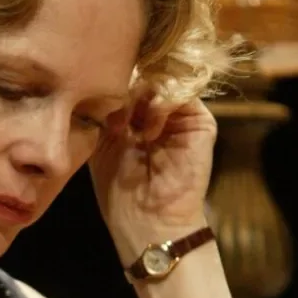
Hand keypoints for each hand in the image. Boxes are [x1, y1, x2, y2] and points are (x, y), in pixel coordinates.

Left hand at [89, 91, 217, 260]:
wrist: (146, 222)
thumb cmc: (120, 191)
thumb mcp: (102, 143)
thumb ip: (105, 111)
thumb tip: (105, 79)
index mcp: (137, 113)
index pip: (128, 80)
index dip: (112, 82)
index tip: (96, 97)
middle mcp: (160, 110)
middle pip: (145, 74)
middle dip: (125, 88)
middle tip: (113, 114)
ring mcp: (182, 114)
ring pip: (163, 79)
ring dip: (141, 96)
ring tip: (127, 124)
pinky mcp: (201, 122)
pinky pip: (183, 93)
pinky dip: (161, 105)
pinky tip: (148, 132)